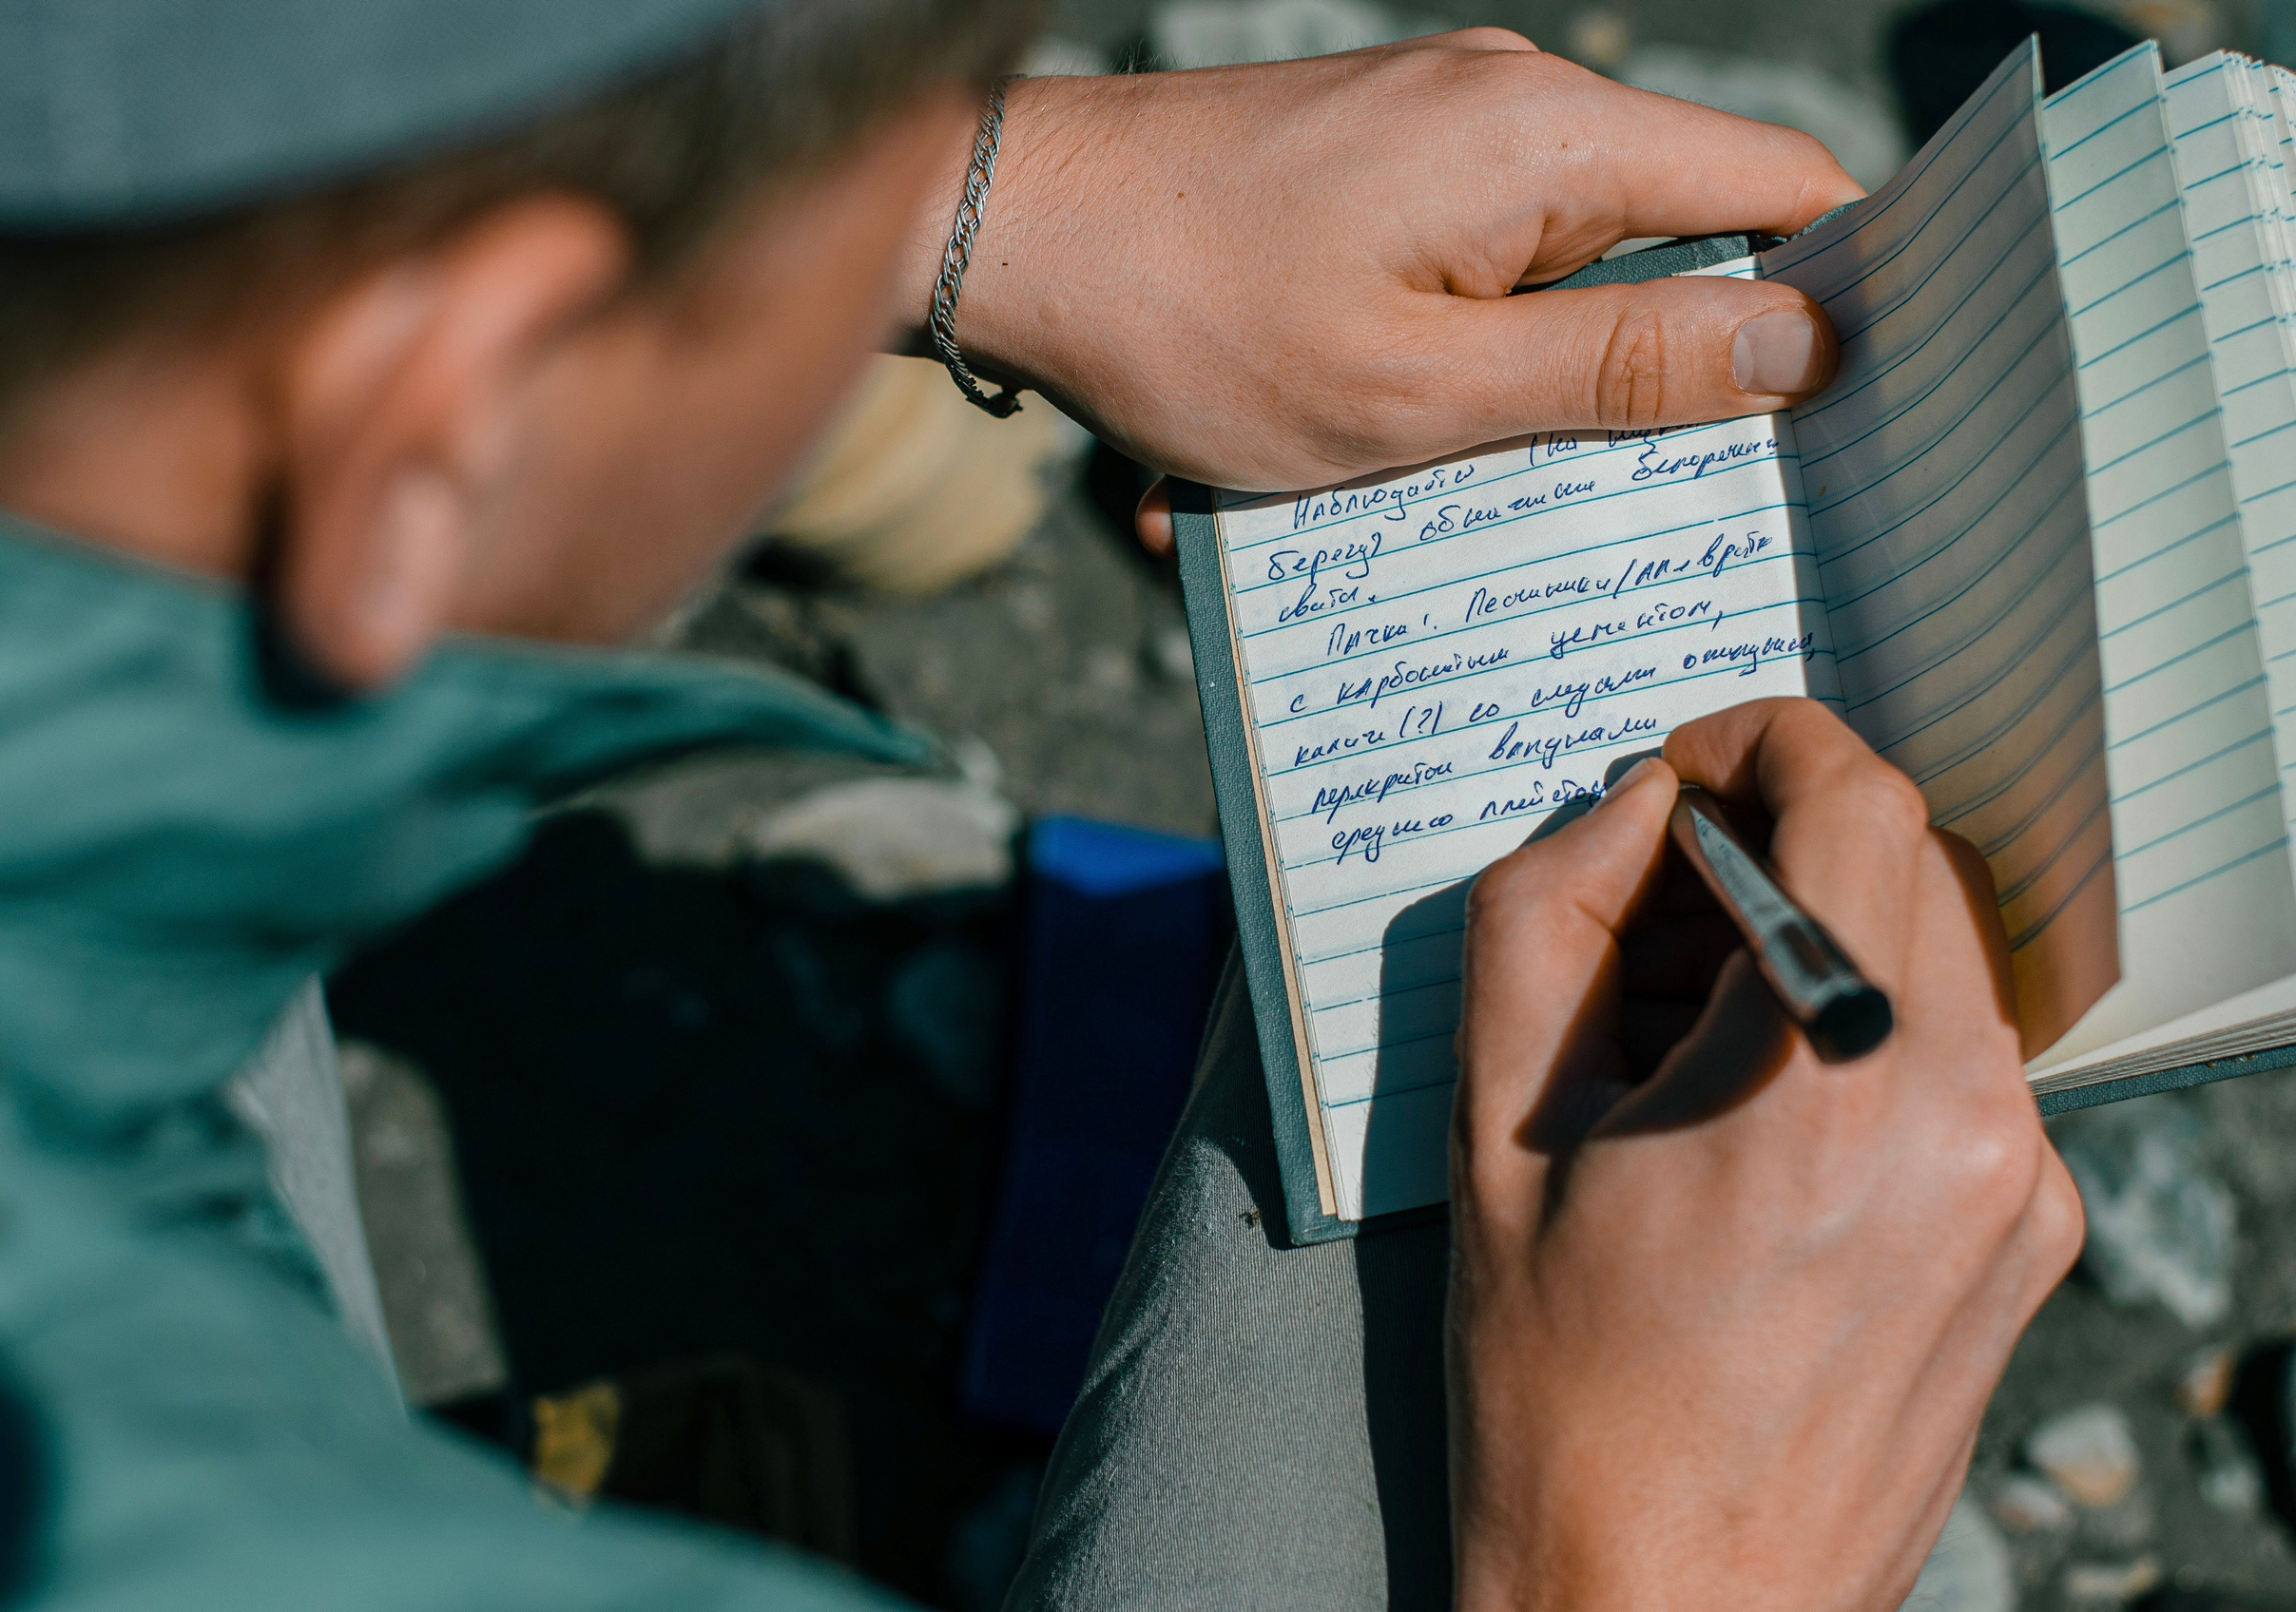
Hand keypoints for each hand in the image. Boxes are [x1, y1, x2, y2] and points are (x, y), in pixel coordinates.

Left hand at [897, 32, 1863, 539]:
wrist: (1010, 236)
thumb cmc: (1191, 320)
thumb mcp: (1418, 389)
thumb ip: (1615, 368)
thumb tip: (1803, 341)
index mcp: (1549, 139)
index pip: (1776, 187)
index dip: (1849, 288)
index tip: (1882, 404)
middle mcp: (1510, 107)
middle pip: (1680, 231)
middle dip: (1694, 364)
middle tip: (1708, 496)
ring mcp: (1437, 131)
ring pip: (1572, 262)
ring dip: (1563, 378)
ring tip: (1538, 488)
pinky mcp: (1376, 167)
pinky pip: (1480, 263)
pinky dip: (1474, 355)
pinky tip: (1425, 445)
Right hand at [1448, 699, 2082, 1611]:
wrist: (1664, 1607)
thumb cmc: (1562, 1393)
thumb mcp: (1493, 1135)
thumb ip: (1542, 924)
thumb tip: (1622, 813)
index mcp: (1827, 1077)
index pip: (1853, 797)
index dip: (1758, 742)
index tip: (1677, 776)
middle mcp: (1967, 1117)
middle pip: (1907, 863)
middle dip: (1779, 838)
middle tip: (1652, 906)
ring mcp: (2022, 1187)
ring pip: (1940, 958)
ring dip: (1822, 936)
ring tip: (1684, 1032)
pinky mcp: (2032, 1242)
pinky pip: (1962, 1062)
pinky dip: (1867, 1030)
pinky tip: (1754, 1120)